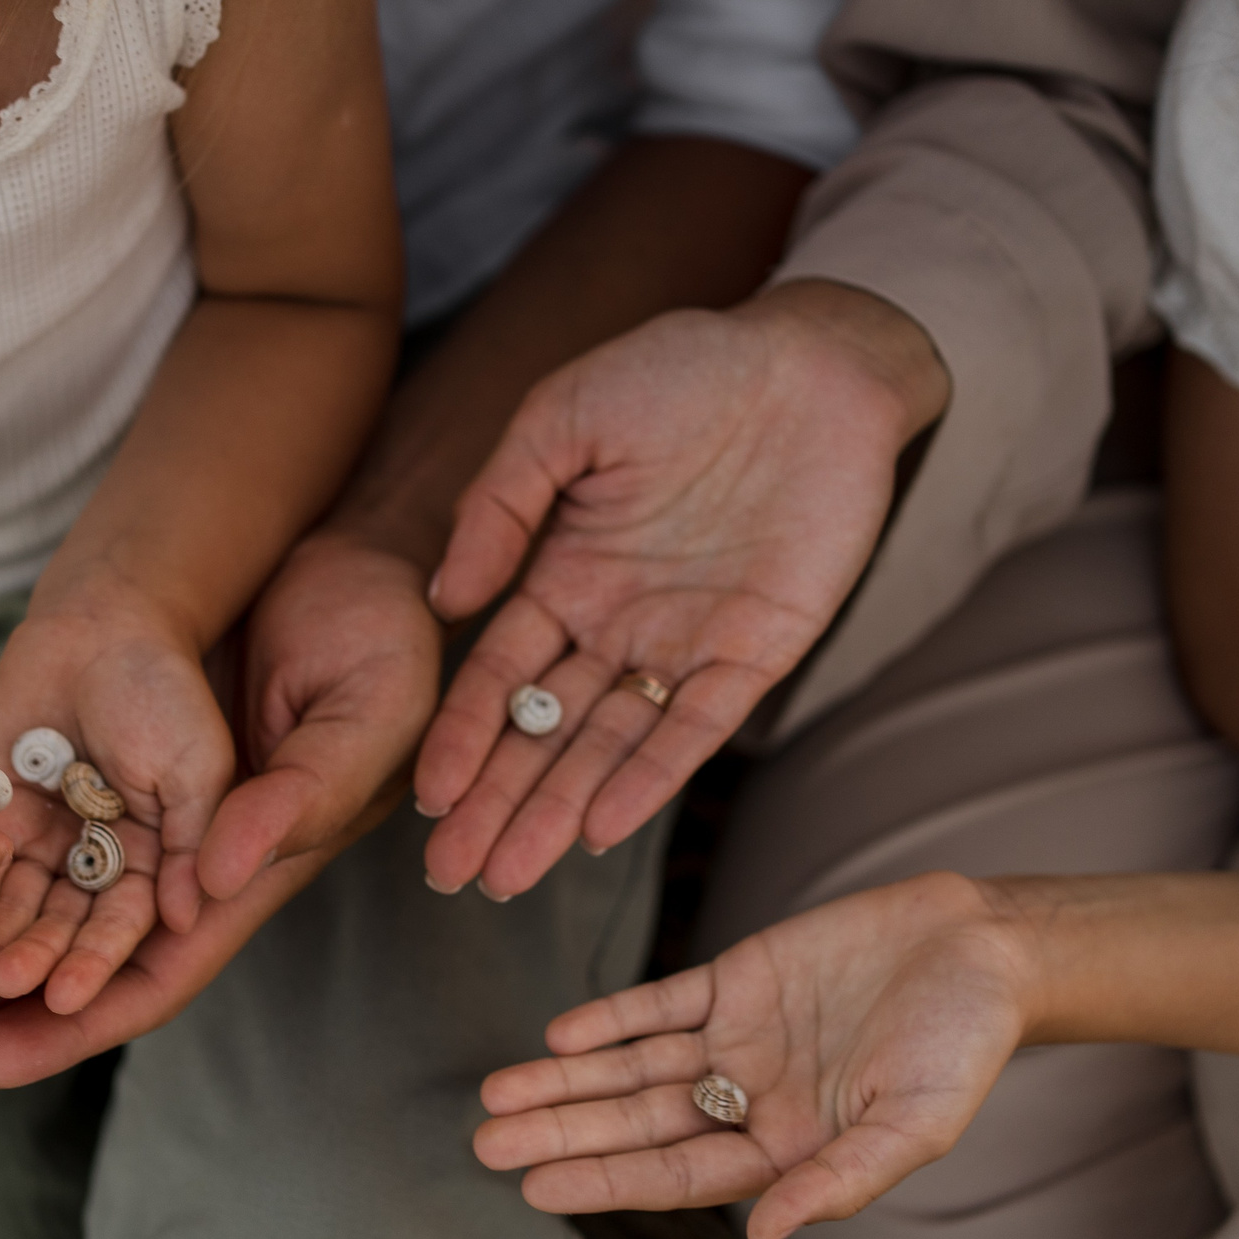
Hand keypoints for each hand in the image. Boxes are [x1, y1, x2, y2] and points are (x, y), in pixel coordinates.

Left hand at [0, 527, 440, 1083]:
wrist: (320, 553)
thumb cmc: (370, 645)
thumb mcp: (354, 722)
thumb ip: (290, 804)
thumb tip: (208, 889)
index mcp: (240, 871)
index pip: (156, 973)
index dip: (82, 1018)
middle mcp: (167, 858)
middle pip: (70, 956)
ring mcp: (112, 811)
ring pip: (20, 903)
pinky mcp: (69, 759)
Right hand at [416, 281, 946, 898]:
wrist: (812, 361)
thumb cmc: (683, 370)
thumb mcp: (565, 415)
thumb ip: (500, 504)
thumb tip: (447, 601)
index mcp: (566, 573)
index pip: (500, 676)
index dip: (461, 738)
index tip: (427, 798)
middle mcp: (620, 623)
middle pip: (547, 734)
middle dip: (498, 804)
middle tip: (453, 874)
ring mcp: (688, 643)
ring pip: (612, 748)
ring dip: (559, 811)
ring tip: (511, 876)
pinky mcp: (759, 650)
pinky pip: (699, 729)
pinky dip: (651, 779)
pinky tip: (602, 827)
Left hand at [472, 872, 1026, 1238]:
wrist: (983, 945)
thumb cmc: (963, 1044)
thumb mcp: (913, 1123)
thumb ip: (839, 1181)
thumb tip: (762, 1236)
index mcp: (789, 1150)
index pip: (676, 1175)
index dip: (606, 1180)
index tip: (537, 1189)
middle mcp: (752, 1100)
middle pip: (638, 1124)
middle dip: (563, 1133)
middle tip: (484, 1147)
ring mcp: (742, 1038)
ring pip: (635, 1066)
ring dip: (568, 1079)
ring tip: (497, 1094)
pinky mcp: (740, 976)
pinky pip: (662, 1002)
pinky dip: (612, 1016)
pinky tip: (561, 1032)